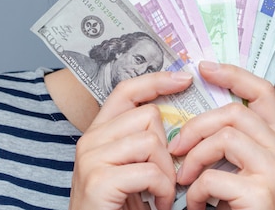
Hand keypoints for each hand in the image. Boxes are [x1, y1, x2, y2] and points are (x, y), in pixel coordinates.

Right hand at [68, 71, 193, 209]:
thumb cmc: (118, 207)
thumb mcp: (131, 168)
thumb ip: (143, 142)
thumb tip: (179, 118)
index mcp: (99, 133)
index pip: (127, 90)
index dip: (156, 80)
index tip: (184, 78)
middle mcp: (90, 140)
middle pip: (149, 116)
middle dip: (168, 148)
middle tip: (165, 177)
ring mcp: (92, 158)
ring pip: (152, 142)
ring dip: (167, 173)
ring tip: (161, 194)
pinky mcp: (99, 180)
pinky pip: (149, 171)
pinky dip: (162, 191)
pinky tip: (156, 205)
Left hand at [167, 61, 274, 209]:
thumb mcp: (243, 173)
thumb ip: (231, 147)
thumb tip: (195, 121)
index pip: (263, 93)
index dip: (233, 75)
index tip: (204, 68)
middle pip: (236, 113)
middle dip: (197, 125)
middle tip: (175, 147)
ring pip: (224, 138)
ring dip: (193, 159)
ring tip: (183, 180)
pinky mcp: (262, 193)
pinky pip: (215, 177)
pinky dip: (197, 192)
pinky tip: (197, 207)